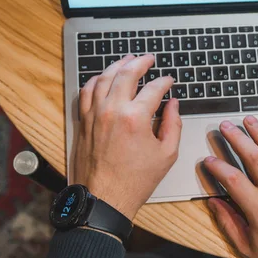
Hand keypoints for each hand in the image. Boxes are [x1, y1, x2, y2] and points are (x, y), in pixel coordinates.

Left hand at [72, 54, 181, 218]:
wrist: (104, 199)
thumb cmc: (135, 181)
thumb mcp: (166, 154)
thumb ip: (172, 125)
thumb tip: (173, 105)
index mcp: (136, 118)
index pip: (154, 88)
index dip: (164, 81)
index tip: (169, 80)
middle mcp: (112, 110)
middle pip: (126, 73)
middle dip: (140, 62)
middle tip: (148, 58)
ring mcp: (94, 114)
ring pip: (104, 77)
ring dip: (117, 65)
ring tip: (127, 60)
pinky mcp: (83, 121)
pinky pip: (86, 91)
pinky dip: (96, 80)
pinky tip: (103, 77)